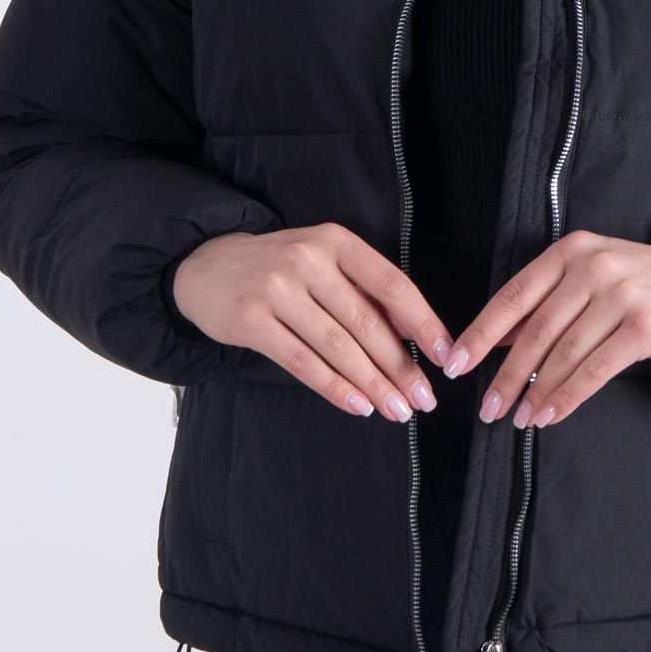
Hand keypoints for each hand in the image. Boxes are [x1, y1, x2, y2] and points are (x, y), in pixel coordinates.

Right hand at [171, 224, 452, 423]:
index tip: (445, 356)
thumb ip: (362, 291)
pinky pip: (302, 362)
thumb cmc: (279, 269)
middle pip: (367, 322)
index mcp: (336, 241)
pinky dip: (334, 388)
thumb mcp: (323, 262)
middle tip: (424, 399)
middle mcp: (307, 260)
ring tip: (398, 410)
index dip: (423, 323)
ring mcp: (276, 289)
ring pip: (337, 346)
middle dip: (400, 366)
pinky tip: (358, 406)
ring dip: (373, 383)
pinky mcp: (250, 320)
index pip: (391, 285)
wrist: (205, 266)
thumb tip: (414, 339)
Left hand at [439, 229, 650, 427]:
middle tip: (487, 407)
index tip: (455, 363)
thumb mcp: (596, 276)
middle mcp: (592, 267)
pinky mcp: (643, 326)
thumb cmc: (650, 285)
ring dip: (535, 393)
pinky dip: (567, 397)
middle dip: (503, 375)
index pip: (513, 296)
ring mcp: (619, 295)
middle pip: (534, 332)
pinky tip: (551, 414)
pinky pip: (594, 370)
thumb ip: (551, 302)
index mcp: (572, 251)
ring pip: (562, 355)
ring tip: (518, 417)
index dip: (480, 334)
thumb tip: (497, 342)